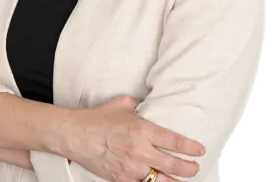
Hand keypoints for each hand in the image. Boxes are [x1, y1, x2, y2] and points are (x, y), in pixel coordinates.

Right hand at [67, 95, 205, 181]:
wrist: (76, 135)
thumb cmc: (98, 118)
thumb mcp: (122, 103)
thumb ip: (140, 104)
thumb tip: (149, 103)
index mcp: (142, 130)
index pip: (175, 142)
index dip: (191, 147)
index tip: (200, 150)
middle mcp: (140, 151)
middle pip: (174, 166)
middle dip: (189, 169)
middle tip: (195, 167)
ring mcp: (131, 169)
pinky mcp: (122, 180)